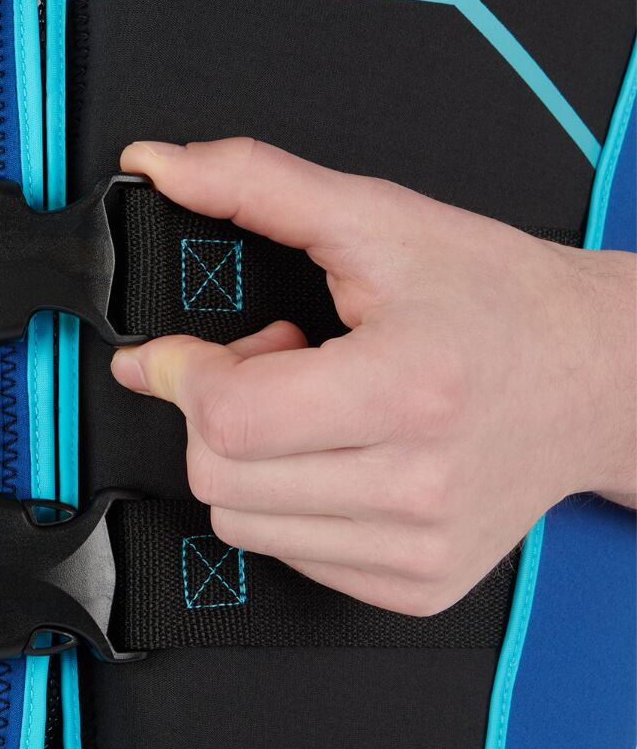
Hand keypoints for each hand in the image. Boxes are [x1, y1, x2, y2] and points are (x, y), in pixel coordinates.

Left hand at [111, 138, 635, 615]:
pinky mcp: (416, 584)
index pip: (230, 416)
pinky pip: (287, 554)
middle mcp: (418, 485)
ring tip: (315, 408)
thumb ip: (255, 184)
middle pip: (218, 474)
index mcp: (408, 389)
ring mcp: (419, 548)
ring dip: (248, 458)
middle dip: (216, 409)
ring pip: (239, 522)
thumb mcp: (378, 219)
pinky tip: (338, 454)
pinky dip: (285, 501)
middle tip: (279, 364)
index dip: (182, 373)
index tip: (176, 351)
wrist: (601, 377)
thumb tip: (155, 164)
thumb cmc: (497, 297)